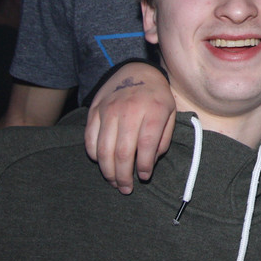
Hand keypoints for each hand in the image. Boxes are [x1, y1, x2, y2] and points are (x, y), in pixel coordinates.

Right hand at [84, 62, 175, 193]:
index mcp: (154, 111)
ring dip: (107, 171)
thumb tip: (150, 163)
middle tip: (126, 188)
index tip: (144, 177)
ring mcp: (109, 110)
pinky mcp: (94, 111)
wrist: (137, 72)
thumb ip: (164, 139)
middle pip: (123, 152)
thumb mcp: (171, 113)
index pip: (147, 145)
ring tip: (114, 182)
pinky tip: (102, 163)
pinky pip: (90, 139)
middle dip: (124, 176)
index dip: (145, 166)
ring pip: (104, 149)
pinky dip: (94, 155)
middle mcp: (130, 111)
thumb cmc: (156, 98)